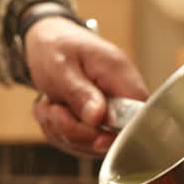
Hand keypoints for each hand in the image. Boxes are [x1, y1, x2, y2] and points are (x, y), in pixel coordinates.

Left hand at [25, 17, 147, 156]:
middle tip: (54, 109)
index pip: (137, 115)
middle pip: (112, 136)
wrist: (46, 39)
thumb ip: (80, 92)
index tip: (91, 133)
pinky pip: (79, 142)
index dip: (116, 134)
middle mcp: (120, 93)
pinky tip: (52, 111)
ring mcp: (108, 108)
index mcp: (120, 75)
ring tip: (50, 106)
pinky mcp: (96, 120)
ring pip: (91, 143)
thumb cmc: (56, 46)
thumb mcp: (61, 67)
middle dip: (75, 131)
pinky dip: (59, 132)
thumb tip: (98, 117)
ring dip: (62, 131)